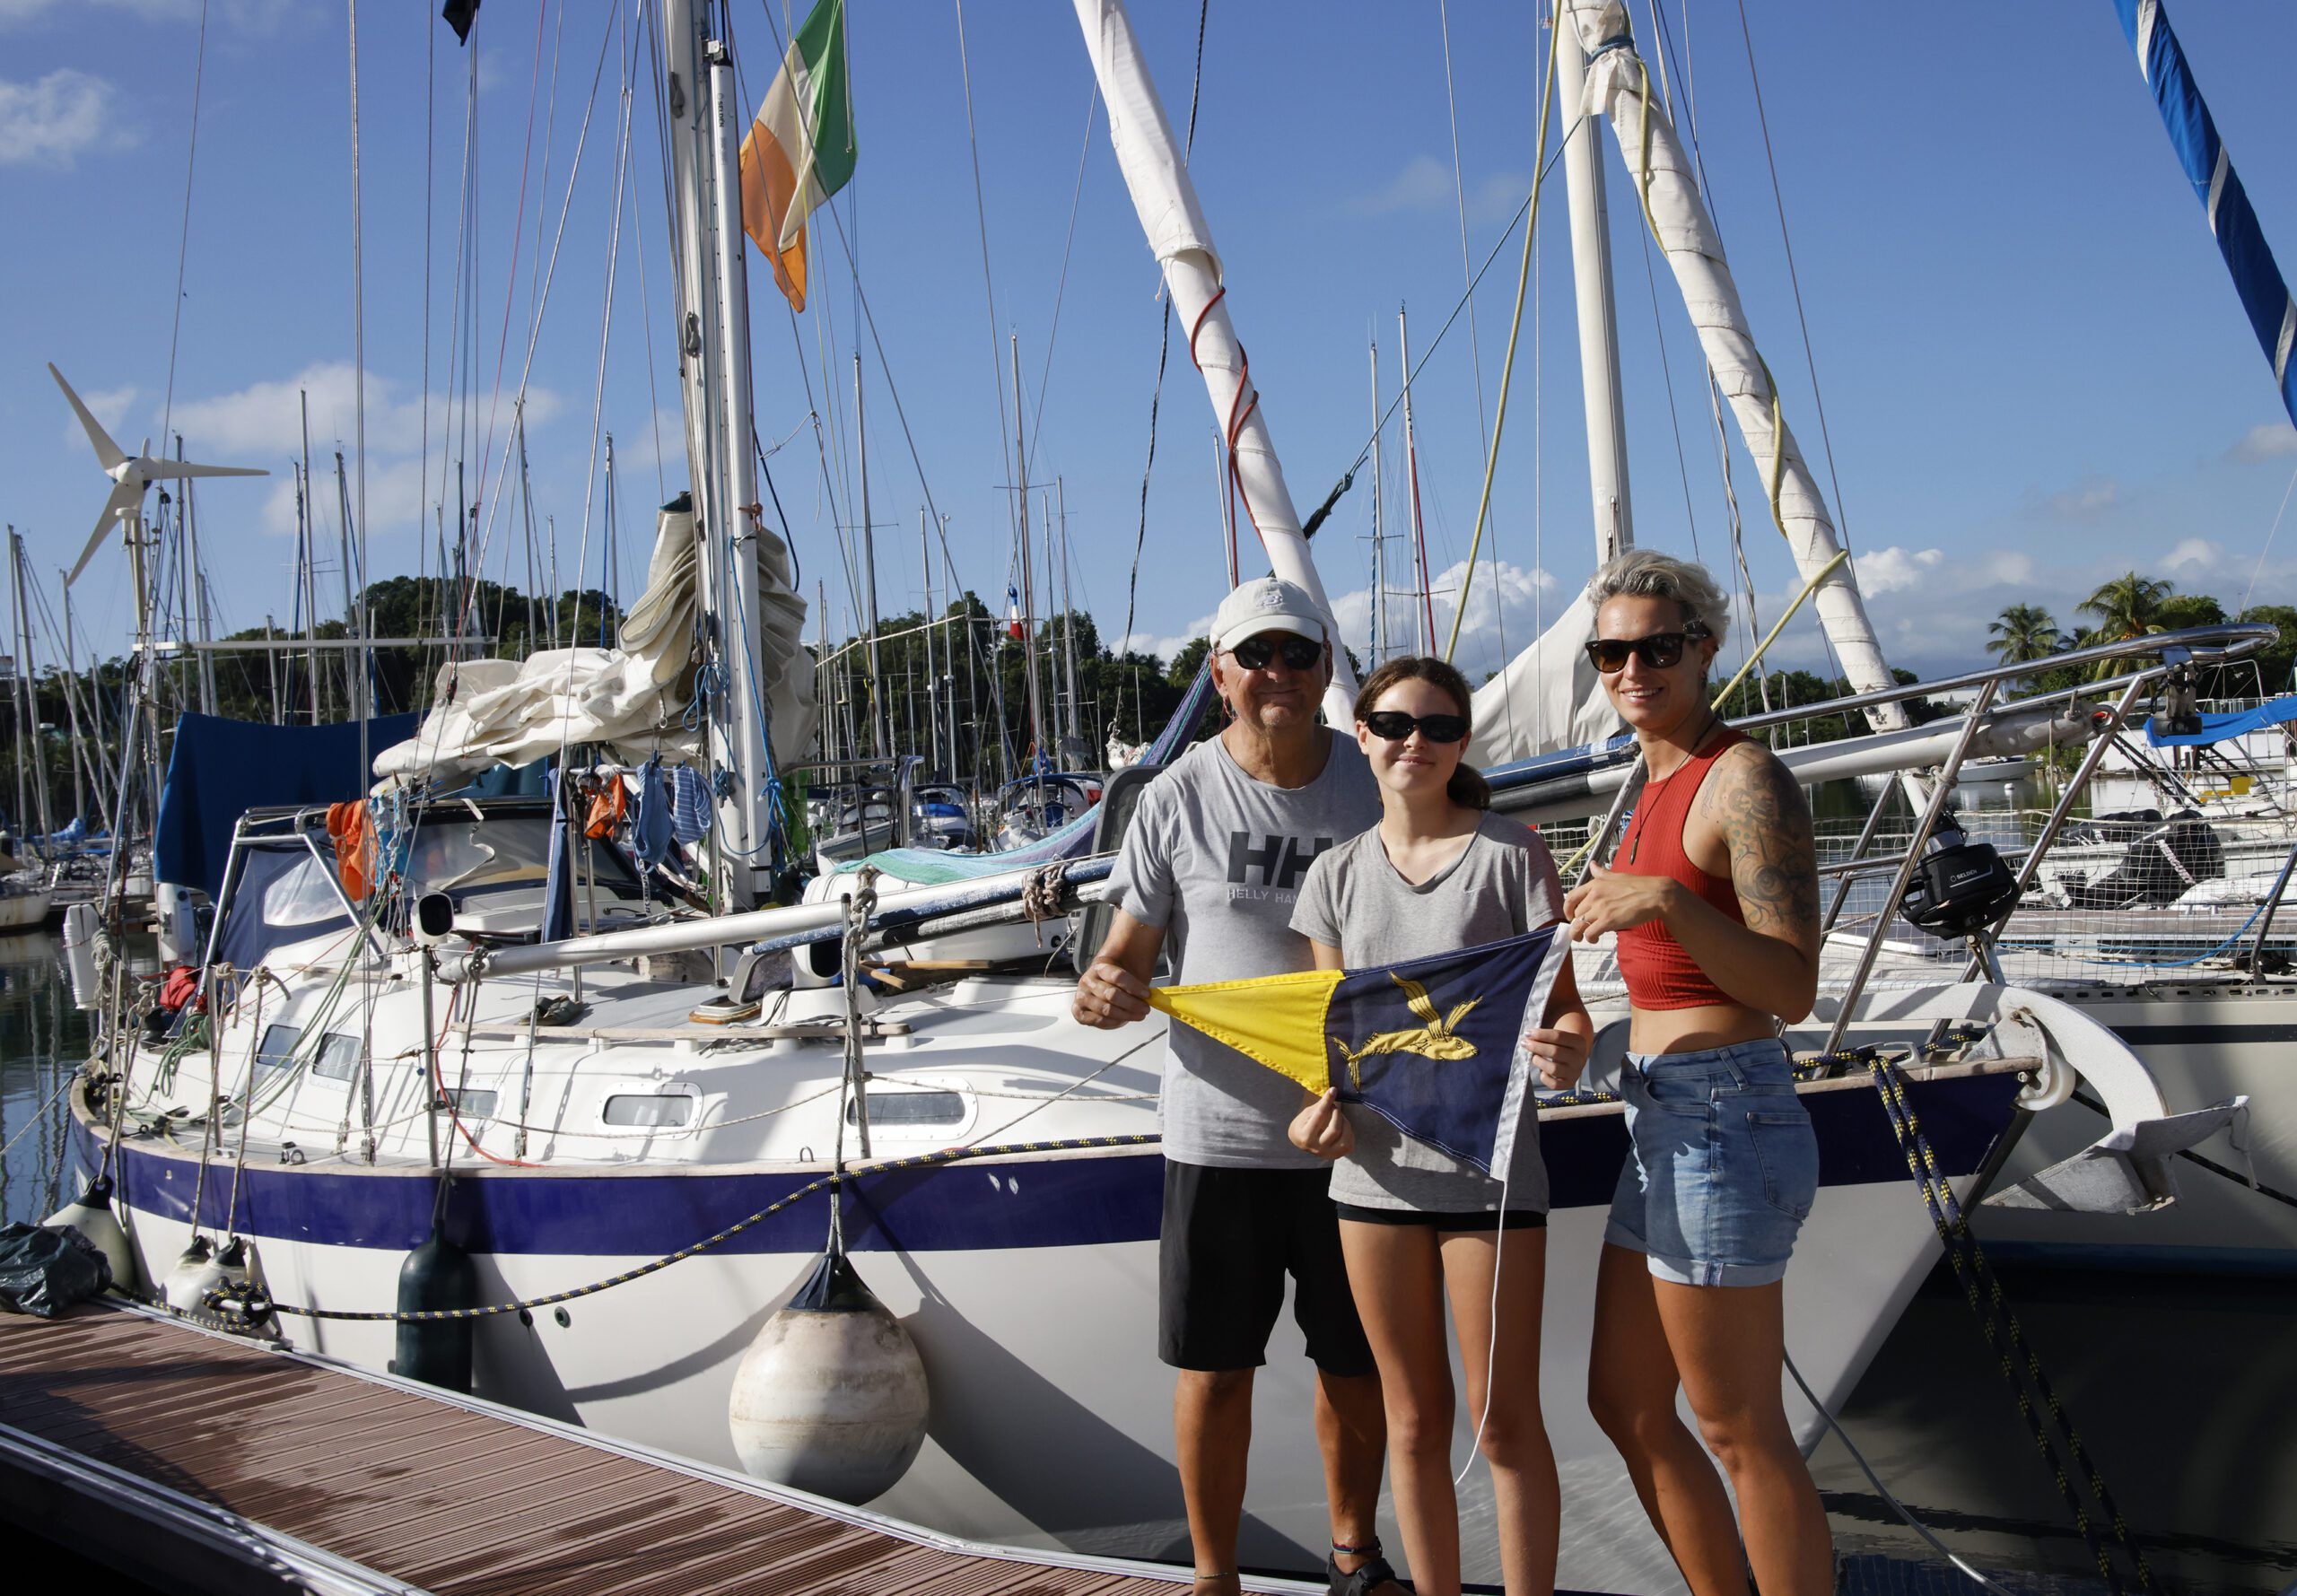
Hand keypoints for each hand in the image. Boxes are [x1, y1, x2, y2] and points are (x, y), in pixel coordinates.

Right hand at [1073, 959, 1153, 1027]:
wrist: (1103, 984)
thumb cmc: (1118, 980)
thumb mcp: (1128, 972)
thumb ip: (1136, 979)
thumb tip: (1151, 994)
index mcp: (1100, 966)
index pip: (1118, 976)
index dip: (1134, 987)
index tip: (1147, 994)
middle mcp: (1087, 980)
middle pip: (1112, 994)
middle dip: (1132, 1003)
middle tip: (1145, 1008)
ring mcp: (1081, 996)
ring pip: (1106, 1009)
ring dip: (1126, 1014)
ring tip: (1139, 1015)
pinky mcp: (1079, 1011)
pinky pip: (1097, 1020)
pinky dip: (1112, 1022)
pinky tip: (1123, 1020)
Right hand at [1288, 1089, 1353, 1158]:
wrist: (1301, 1140)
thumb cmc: (1304, 1123)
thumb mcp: (1307, 1113)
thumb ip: (1320, 1106)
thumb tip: (1333, 1092)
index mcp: (1306, 1136)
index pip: (1320, 1116)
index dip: (1327, 1101)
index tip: (1333, 1090)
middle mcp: (1317, 1148)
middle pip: (1335, 1129)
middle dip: (1337, 1113)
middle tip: (1334, 1107)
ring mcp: (1327, 1154)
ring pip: (1345, 1139)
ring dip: (1345, 1124)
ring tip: (1339, 1117)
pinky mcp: (1336, 1155)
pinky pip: (1349, 1144)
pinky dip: (1349, 1133)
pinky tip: (1343, 1127)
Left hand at [1522, 1025, 1588, 1090]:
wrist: (1573, 1057)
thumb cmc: (1561, 1043)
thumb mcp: (1558, 1035)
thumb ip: (1545, 1034)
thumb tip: (1528, 1037)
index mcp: (1579, 1042)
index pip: (1558, 1036)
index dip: (1541, 1034)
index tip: (1528, 1033)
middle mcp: (1579, 1058)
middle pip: (1555, 1052)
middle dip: (1536, 1047)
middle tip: (1525, 1043)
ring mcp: (1575, 1072)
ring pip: (1554, 1069)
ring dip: (1539, 1062)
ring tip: (1534, 1057)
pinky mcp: (1569, 1084)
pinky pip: (1554, 1084)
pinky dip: (1545, 1078)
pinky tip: (1541, 1071)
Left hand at [1561, 861, 1676, 942]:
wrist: (1655, 895)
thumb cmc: (1639, 886)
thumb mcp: (1617, 876)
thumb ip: (1602, 873)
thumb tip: (1592, 865)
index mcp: (1595, 883)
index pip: (1571, 896)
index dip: (1567, 909)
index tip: (1570, 916)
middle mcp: (1595, 895)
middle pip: (1576, 914)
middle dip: (1577, 924)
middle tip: (1583, 930)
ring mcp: (1601, 908)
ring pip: (1579, 925)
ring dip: (1580, 934)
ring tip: (1585, 938)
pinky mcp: (1608, 921)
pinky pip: (1590, 932)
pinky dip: (1590, 938)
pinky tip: (1595, 939)